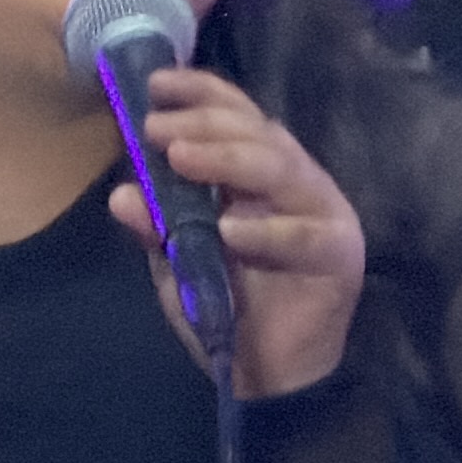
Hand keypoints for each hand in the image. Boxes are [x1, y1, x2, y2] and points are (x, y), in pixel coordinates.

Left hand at [111, 66, 364, 399]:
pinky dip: (266, 232)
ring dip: (229, 160)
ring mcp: (322, 212)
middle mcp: (294, 180)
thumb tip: (122, 194)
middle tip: (156, 130)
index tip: (154, 85)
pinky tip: (228, 232)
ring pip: (281, 169)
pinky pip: (303, 235)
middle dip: (204, 124)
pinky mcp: (340, 252)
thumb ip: (156, 226)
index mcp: (258, 171)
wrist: (268, 377)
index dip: (200, 92)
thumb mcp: (178, 261)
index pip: (236, 115)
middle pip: (256, 133)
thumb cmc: (227, 307)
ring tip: (181, 159)